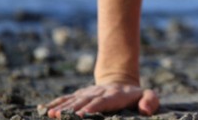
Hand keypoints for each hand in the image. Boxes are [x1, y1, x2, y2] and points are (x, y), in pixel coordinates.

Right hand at [41, 83, 158, 117]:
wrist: (121, 81)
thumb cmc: (136, 95)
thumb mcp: (148, 95)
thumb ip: (150, 101)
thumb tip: (144, 110)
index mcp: (116, 95)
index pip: (103, 102)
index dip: (93, 107)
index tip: (83, 115)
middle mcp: (100, 92)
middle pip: (85, 101)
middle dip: (73, 109)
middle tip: (61, 117)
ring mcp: (89, 92)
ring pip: (75, 99)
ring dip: (63, 107)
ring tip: (52, 115)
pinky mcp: (81, 94)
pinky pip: (68, 98)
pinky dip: (57, 103)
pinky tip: (47, 110)